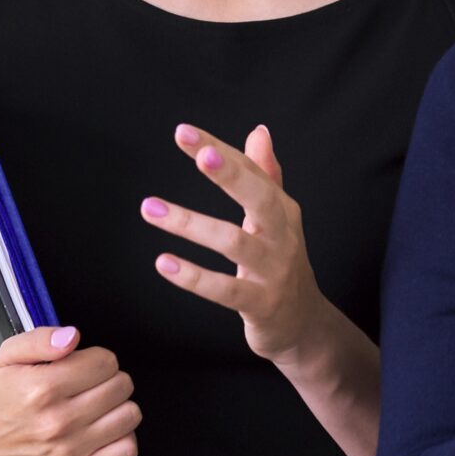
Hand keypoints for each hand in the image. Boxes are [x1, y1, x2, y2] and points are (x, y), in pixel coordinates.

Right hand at [0, 324, 139, 455]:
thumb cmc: (1, 395)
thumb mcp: (10, 354)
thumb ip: (41, 338)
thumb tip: (72, 337)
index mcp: (42, 389)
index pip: (105, 362)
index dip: (97, 359)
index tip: (82, 366)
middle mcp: (57, 422)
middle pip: (121, 386)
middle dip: (108, 379)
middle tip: (87, 386)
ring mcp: (68, 451)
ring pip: (129, 415)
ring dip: (117, 406)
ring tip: (95, 406)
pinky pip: (126, 451)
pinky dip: (121, 437)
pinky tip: (102, 429)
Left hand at [144, 122, 336, 365]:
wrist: (304, 324)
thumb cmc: (280, 264)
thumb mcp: (277, 220)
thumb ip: (266, 175)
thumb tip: (259, 131)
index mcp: (283, 211)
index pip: (252, 172)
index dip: (221, 150)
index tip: (185, 133)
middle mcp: (282, 236)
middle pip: (260, 198)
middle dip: (230, 174)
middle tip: (199, 154)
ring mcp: (273, 271)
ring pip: (234, 242)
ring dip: (191, 223)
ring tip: (150, 208)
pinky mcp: (261, 304)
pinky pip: (225, 290)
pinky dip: (194, 277)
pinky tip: (164, 263)